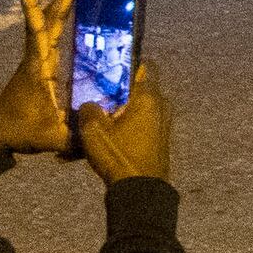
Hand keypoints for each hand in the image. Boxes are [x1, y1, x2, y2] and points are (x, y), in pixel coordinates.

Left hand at [0, 0, 75, 156]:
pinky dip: (68, 20)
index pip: (36, 31)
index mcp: (37, 67)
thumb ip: (78, 136)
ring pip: (54, 23)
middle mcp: (38, 57)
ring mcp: (40, 59)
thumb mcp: (52, 137)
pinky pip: (57, 36)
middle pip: (51, 18)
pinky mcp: (44, 65)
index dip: (33, 7)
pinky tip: (83, 14)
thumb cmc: (21, 131)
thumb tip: (108, 128)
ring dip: (69, 3)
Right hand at [76, 65, 173, 186]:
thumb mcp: (93, 130)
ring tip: (93, 117)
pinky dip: (123, 126)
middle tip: (94, 91)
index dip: (126, 62)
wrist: (140, 190)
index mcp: (150, 97)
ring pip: (137, 107)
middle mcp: (161, 105)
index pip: (145, 65)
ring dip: (117, 110)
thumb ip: (89, 108)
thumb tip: (89, 102)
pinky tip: (102, 136)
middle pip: (137, 88)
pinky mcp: (159, 138)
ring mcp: (163, 122)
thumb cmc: (118, 154)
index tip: (107, 65)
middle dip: (117, 89)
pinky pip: (140, 124)